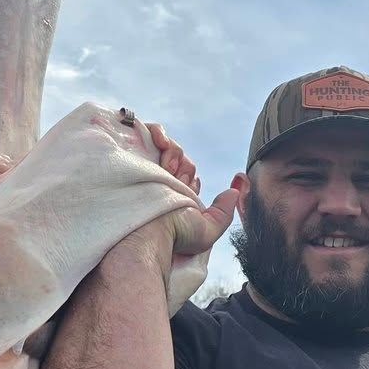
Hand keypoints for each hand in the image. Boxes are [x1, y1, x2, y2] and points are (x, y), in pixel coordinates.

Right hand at [142, 123, 240, 259]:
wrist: (148, 231)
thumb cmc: (174, 237)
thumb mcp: (207, 231)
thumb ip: (224, 212)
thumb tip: (234, 192)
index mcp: (175, 196)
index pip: (186, 174)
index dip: (190, 175)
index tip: (190, 184)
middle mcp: (159, 181)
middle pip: (179, 158)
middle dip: (184, 166)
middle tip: (179, 179)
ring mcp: (146, 168)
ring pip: (167, 147)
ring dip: (173, 152)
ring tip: (169, 166)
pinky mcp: (133, 156)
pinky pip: (147, 132)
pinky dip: (156, 132)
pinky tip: (160, 141)